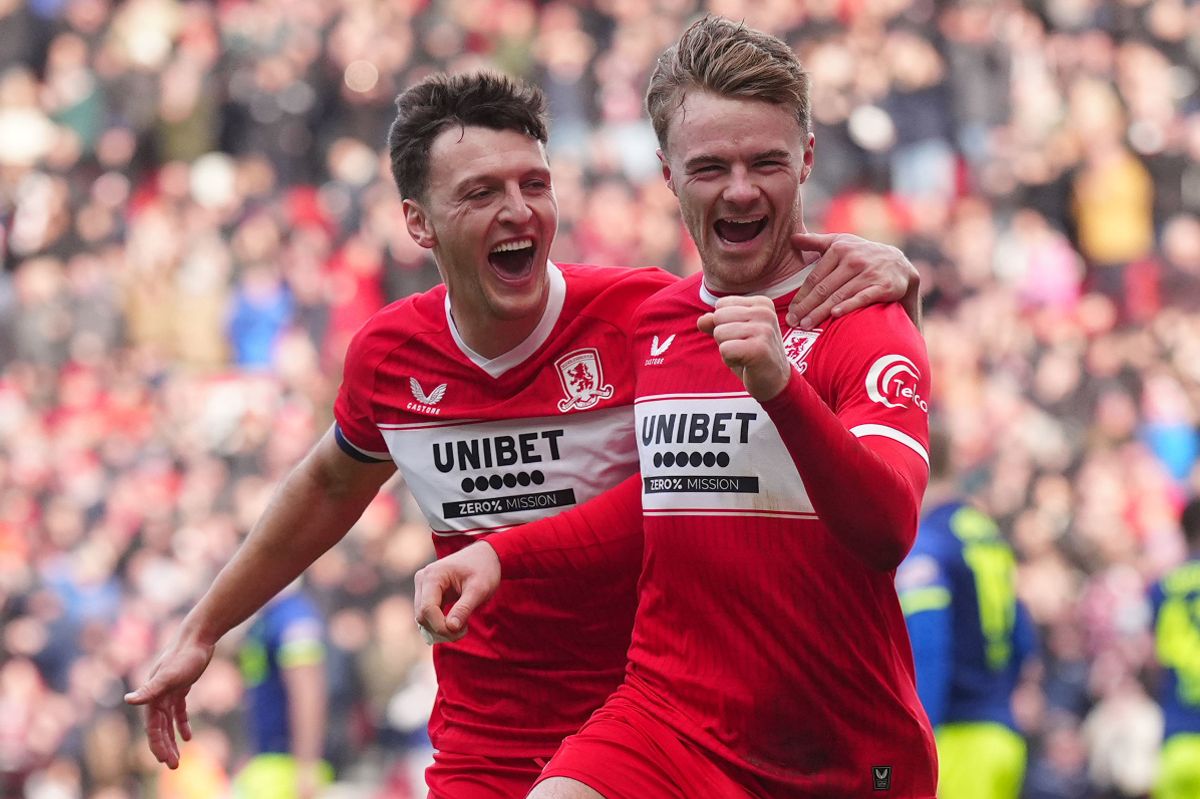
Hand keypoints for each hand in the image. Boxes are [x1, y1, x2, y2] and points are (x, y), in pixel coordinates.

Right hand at [124, 632, 215, 768]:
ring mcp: (169, 691)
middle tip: (174, 766)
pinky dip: (182, 724)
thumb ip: (150, 689)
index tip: (166, 761)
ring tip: (178, 757)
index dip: (158, 745)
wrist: (198, 637)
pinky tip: (188, 736)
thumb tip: (128, 700)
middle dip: (164, 747)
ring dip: (171, 739)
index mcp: (153, 697)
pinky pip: (179, 711)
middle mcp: (157, 696)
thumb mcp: (169, 675)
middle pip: (159, 728)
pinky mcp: (180, 687)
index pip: (153, 728)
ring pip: (168, 722)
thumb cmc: (185, 656)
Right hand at [413, 541, 500, 643]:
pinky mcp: (427, 594)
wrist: (485, 556)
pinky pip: (427, 615)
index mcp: (433, 575)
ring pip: (422, 618)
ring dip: (440, 629)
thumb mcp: (479, 589)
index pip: (427, 610)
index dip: (441, 626)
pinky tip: (457, 623)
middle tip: (464, 631)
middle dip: (441, 630)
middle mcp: (422, 579)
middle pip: (422, 616)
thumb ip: (464, 608)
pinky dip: (439, 624)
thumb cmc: (484, 569)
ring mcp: (422, 586)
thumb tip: (451, 628)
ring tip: (462, 627)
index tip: (463, 631)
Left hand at [697, 295, 791, 401]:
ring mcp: (764, 329)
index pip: (721, 305)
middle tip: (743, 348)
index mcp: (761, 303)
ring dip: (727, 349)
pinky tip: (746, 364)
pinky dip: (729, 360)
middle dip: (724, 337)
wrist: (775, 382)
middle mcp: (765, 312)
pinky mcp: (759, 348)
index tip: (744, 337)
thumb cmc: (752, 356)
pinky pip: (724, 349)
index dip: (725, 325)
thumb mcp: (733, 334)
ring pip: (719, 333)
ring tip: (745, 355)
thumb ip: (716, 323)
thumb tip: (702, 320)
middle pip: (718, 317)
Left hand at [786, 232, 918, 328]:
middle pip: (824, 288)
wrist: (899, 264)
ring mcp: (869, 273)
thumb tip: (792, 238)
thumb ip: (816, 242)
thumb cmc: (863, 254)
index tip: (790, 311)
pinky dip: (849, 306)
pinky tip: (835, 315)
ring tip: (806, 325)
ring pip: (839, 295)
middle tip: (793, 322)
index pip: (815, 277)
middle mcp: (853, 260)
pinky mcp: (883, 286)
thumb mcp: (841, 243)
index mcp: (839, 249)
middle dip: (806, 307)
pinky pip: (862, 297)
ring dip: (821, 312)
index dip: (801, 295)